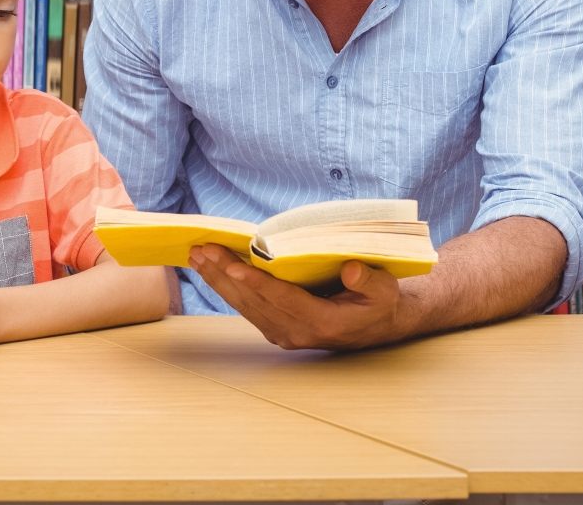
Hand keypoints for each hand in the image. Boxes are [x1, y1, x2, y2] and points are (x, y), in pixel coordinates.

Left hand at [189, 244, 407, 351]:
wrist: (376, 326)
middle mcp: (297, 332)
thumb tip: (350, 269)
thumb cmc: (379, 303)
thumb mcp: (385, 291)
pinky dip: (226, 287)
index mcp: (322, 323)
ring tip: (197, 256)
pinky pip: (246, 307)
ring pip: (244, 305)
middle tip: (202, 249)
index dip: (258, 283)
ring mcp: (284, 333)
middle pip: (254, 301)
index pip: (283, 300)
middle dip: (224, 274)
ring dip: (218, 280)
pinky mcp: (276, 328)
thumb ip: (368, 281)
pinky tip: (211, 270)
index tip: (234, 266)